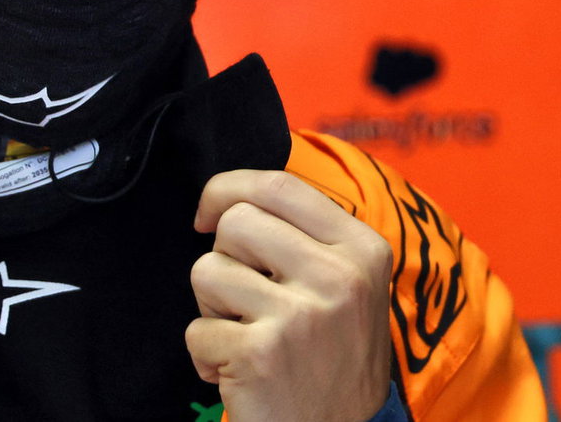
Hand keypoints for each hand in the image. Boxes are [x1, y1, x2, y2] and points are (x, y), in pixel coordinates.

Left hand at [186, 170, 393, 421]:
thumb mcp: (348, 287)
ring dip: (211, 309)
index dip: (228, 188)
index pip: (280, 185)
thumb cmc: (331, 358)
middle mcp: (338, 277)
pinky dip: (206, 357)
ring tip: (245, 337)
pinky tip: (240, 374)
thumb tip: (228, 199)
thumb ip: (306, 237)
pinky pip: (197, 330)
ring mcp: (301, 315)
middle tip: (244, 300)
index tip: (206, 213)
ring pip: (207, 270)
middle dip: (223, 258)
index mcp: (363, 250)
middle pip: (235, 222)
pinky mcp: (261, 353)